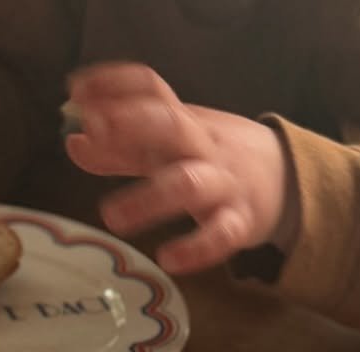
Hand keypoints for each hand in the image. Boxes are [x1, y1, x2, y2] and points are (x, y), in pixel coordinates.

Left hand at [66, 64, 291, 271]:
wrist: (284, 178)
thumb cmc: (212, 159)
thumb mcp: (168, 147)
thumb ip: (121, 149)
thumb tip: (74, 144)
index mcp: (184, 120)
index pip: (151, 87)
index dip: (113, 84)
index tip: (76, 90)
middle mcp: (203, 145)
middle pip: (170, 123)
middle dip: (131, 122)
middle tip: (93, 127)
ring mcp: (224, 183)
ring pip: (188, 184)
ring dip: (149, 198)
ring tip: (111, 218)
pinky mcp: (240, 223)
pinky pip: (221, 235)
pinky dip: (196, 249)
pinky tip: (168, 260)